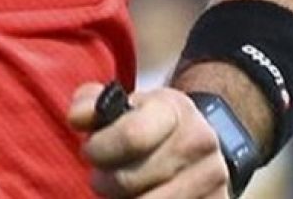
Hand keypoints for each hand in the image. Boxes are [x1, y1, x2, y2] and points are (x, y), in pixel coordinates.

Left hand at [69, 83, 228, 197]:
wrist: (197, 143)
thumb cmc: (145, 124)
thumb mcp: (120, 104)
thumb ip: (91, 105)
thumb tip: (78, 118)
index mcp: (173, 109)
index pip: (131, 136)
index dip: (99, 150)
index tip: (90, 152)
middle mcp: (200, 141)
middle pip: (129, 180)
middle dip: (103, 182)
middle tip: (102, 177)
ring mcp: (213, 177)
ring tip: (121, 191)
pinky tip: (141, 197)